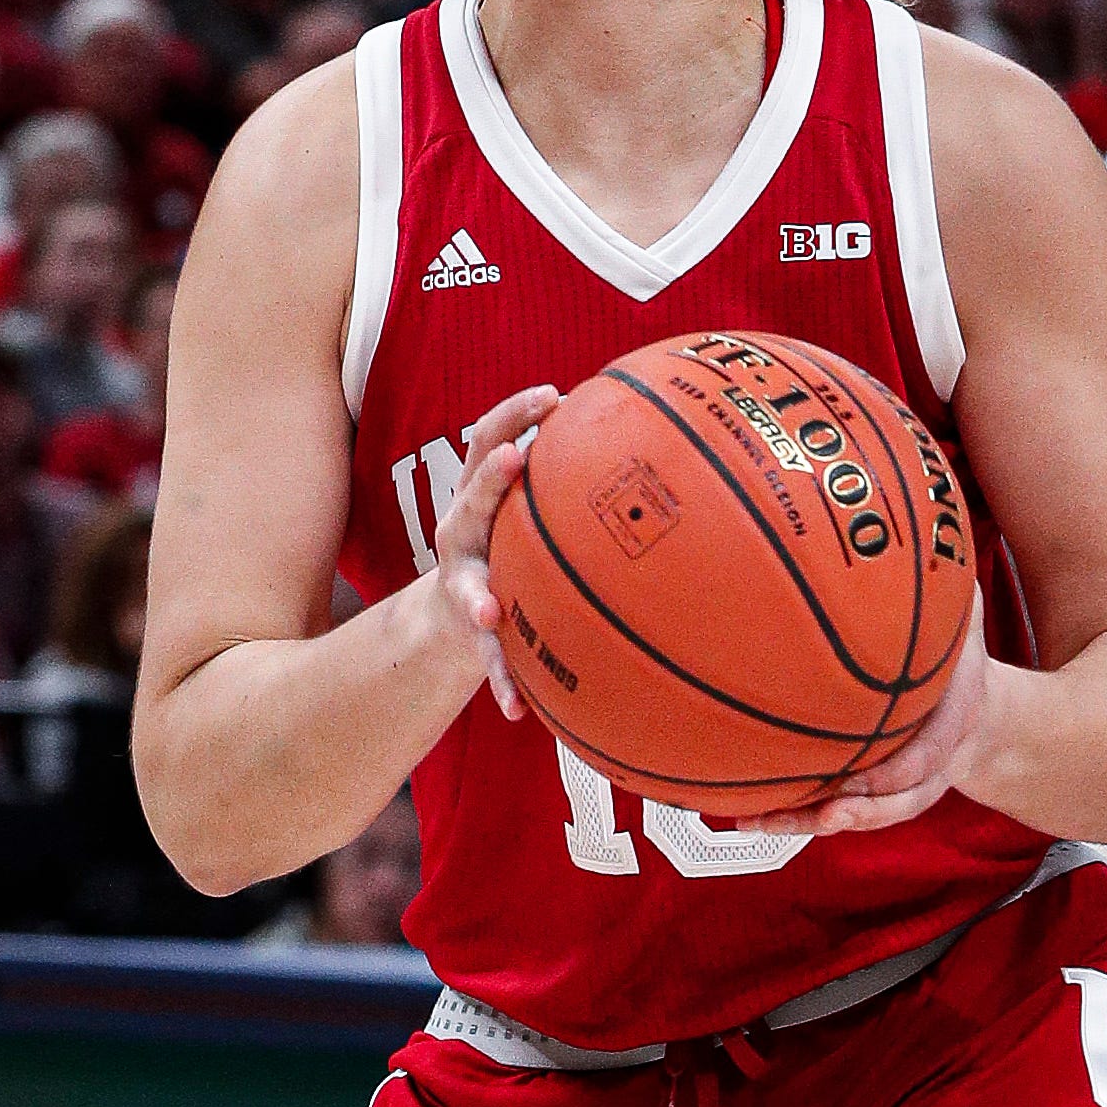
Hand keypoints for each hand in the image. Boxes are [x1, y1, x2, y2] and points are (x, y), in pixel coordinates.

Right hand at [427, 386, 559, 718]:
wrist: (455, 614)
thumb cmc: (513, 544)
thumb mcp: (530, 508)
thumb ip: (568, 480)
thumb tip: (651, 434)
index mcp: (481, 495)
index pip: (488, 440)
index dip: (515, 413)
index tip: (551, 395)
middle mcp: (463, 532)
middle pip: (470, 500)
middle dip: (490, 480)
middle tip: (516, 460)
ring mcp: (462, 582)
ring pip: (466, 586)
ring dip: (476, 596)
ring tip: (488, 611)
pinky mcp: (470, 633)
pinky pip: (487, 660)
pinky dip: (501, 682)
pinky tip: (517, 712)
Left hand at [743, 597, 995, 840]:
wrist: (984, 720)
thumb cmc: (960, 663)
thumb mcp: (964, 623)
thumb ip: (948, 591)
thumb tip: (926, 534)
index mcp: (955, 721)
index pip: (933, 755)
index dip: (900, 771)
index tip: (862, 777)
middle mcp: (929, 766)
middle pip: (897, 801)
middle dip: (859, 811)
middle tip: (822, 813)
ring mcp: (900, 787)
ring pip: (859, 816)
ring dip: (809, 823)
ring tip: (759, 822)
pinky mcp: (871, 796)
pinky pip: (835, 813)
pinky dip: (795, 819)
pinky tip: (748, 817)